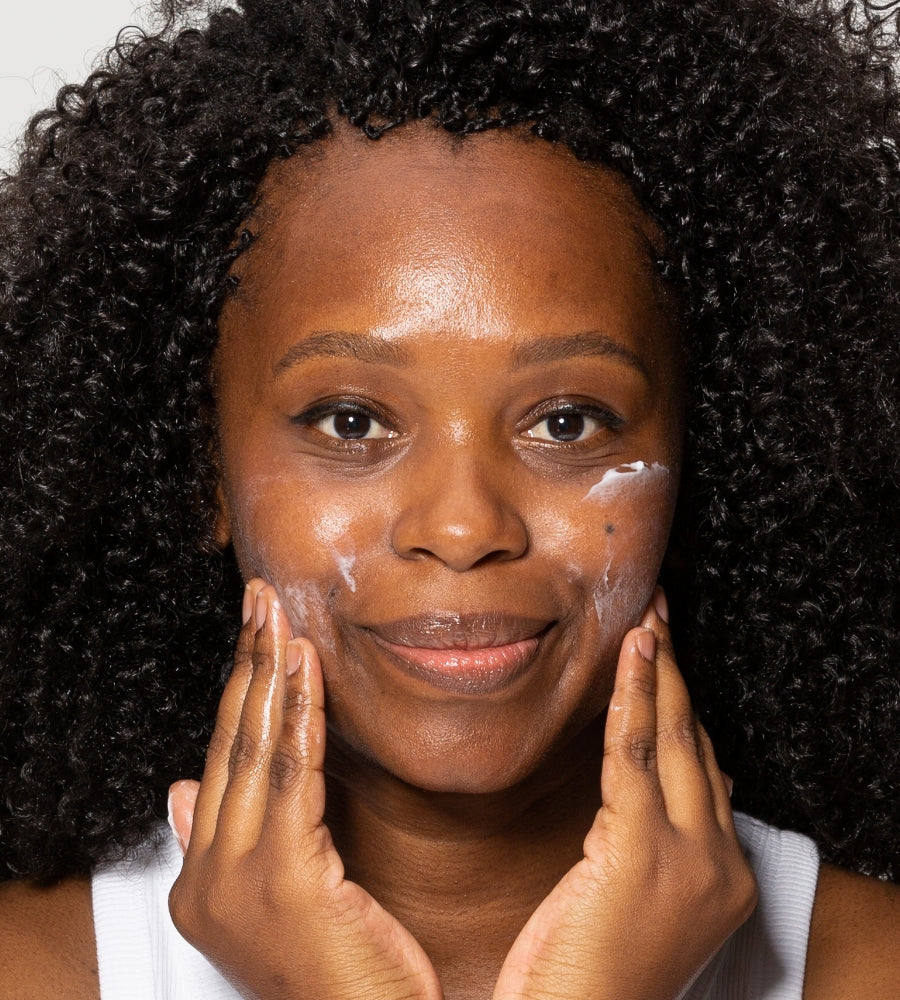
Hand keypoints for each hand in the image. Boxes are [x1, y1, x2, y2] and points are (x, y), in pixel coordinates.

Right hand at [168, 580, 443, 999]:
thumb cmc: (339, 978)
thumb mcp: (274, 904)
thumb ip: (219, 845)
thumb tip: (180, 790)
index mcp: (201, 883)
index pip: (219, 762)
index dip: (235, 693)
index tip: (252, 636)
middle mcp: (207, 879)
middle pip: (228, 744)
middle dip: (244, 664)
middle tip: (258, 599)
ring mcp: (238, 880)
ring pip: (252, 750)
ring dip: (267, 673)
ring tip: (276, 615)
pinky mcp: (282, 877)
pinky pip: (291, 773)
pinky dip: (297, 711)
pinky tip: (302, 665)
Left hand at [492, 590, 756, 999]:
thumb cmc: (590, 970)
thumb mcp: (637, 897)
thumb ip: (656, 837)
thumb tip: (656, 780)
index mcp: (723, 877)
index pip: (706, 772)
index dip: (684, 710)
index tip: (667, 662)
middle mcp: (719, 865)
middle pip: (696, 745)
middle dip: (676, 674)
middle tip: (660, 617)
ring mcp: (689, 858)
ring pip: (673, 740)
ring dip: (658, 672)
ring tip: (648, 622)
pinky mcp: (643, 851)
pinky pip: (636, 754)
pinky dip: (633, 697)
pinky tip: (632, 659)